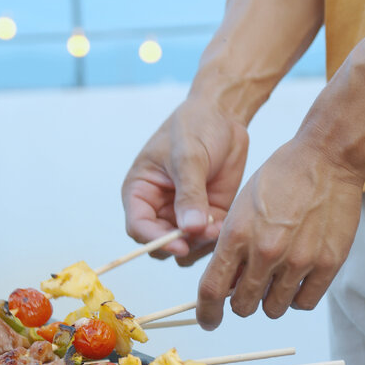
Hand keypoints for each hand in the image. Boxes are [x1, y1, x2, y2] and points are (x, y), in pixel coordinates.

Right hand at [121, 98, 249, 264]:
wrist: (224, 116)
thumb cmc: (196, 127)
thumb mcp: (189, 156)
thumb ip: (189, 193)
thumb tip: (189, 228)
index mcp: (141, 191)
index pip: (138, 227)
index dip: (155, 240)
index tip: (180, 244)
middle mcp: (158, 208)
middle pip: (161, 244)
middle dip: (182, 244)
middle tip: (205, 232)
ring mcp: (182, 214)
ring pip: (185, 248)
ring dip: (201, 245)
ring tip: (217, 225)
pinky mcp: (207, 216)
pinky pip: (207, 240)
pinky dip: (216, 239)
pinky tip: (226, 223)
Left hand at [196, 139, 363, 328]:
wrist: (326, 158)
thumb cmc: (281, 177)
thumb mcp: (242, 206)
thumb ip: (233, 246)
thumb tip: (228, 283)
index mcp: (237, 235)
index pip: (211, 290)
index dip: (206, 312)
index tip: (208, 321)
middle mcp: (265, 252)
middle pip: (243, 306)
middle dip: (241, 301)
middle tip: (250, 287)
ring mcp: (298, 261)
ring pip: (273, 308)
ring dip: (270, 299)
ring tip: (278, 276)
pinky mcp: (327, 264)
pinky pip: (304, 303)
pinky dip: (297, 296)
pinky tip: (298, 278)